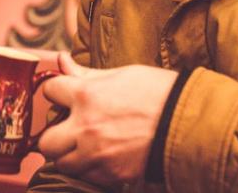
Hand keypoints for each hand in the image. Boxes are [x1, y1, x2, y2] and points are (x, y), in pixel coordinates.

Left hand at [38, 52, 178, 185]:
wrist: (191, 124)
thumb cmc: (160, 93)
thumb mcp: (123, 74)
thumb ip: (87, 74)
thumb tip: (62, 61)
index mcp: (86, 95)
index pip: (49, 91)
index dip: (56, 91)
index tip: (63, 94)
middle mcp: (86, 128)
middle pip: (46, 140)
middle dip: (53, 133)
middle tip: (67, 128)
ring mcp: (97, 155)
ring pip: (62, 163)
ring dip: (68, 154)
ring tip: (85, 144)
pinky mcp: (112, 175)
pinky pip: (86, 176)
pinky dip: (89, 168)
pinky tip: (103, 156)